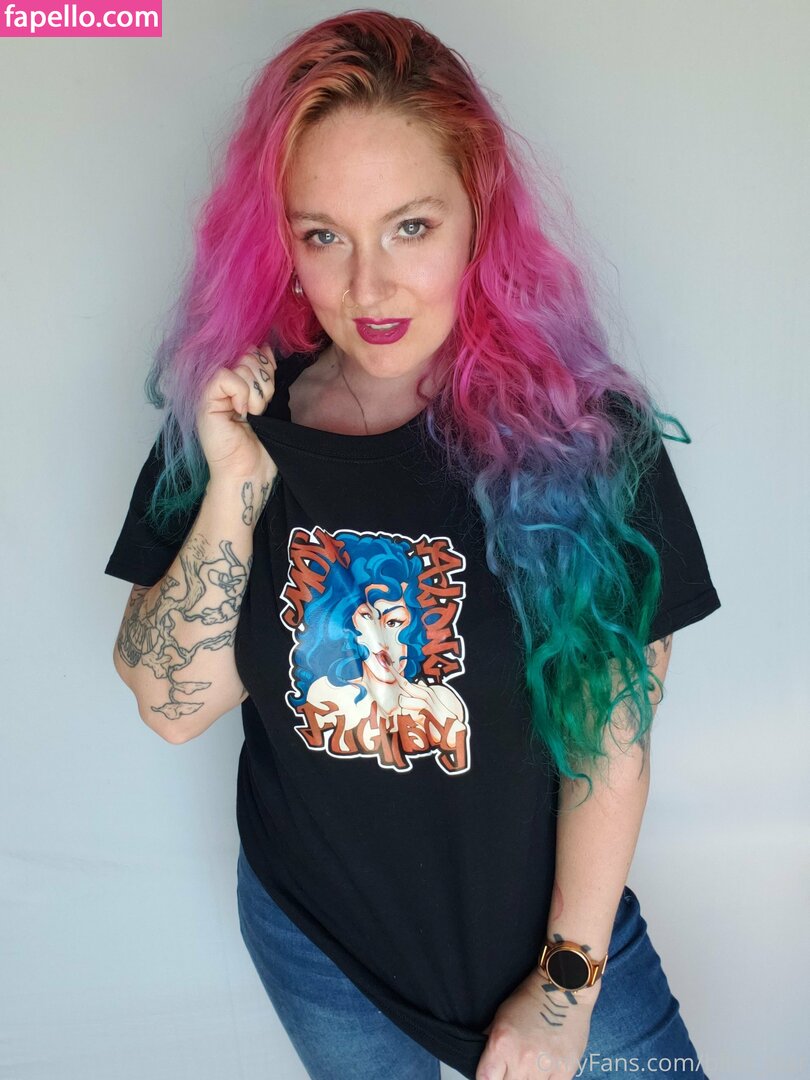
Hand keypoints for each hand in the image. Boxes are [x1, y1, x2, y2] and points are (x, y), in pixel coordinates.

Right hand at [196, 343, 277, 482]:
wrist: (249, 473)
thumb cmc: (260, 446)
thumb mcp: (268, 402)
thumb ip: (265, 375)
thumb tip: (265, 347)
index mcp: (234, 382)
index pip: (252, 351)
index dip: (266, 365)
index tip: (269, 387)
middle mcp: (220, 384)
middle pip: (248, 354)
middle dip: (264, 380)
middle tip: (261, 406)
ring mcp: (210, 392)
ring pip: (240, 364)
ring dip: (256, 391)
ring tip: (253, 413)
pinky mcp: (204, 402)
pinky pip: (225, 376)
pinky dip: (241, 393)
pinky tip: (242, 412)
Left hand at [476, 968, 598, 1079]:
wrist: (563, 990)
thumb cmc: (531, 998)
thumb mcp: (501, 1015)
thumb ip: (490, 1039)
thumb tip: (483, 1058)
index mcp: (501, 1044)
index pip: (485, 1078)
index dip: (488, 1077)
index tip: (492, 1074)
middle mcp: (521, 1059)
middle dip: (508, 1076)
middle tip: (514, 1066)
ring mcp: (543, 1068)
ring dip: (528, 1078)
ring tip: (531, 1065)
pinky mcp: (564, 1072)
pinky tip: (545, 1069)